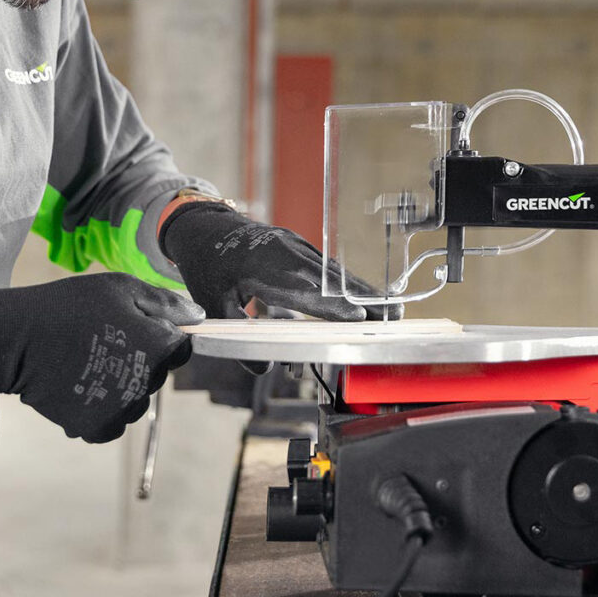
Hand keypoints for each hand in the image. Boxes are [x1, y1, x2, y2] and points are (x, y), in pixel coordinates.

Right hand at [0, 274, 203, 441]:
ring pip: (136, 400)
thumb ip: (166, 303)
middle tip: (103, 342)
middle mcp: (147, 382)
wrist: (16, 339)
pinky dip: (102, 409)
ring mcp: (123, 408)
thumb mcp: (122, 288)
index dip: (160, 336)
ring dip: (121, 386)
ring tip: (88, 363)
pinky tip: (80, 386)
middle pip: (158, 375)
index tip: (133, 329)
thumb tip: (199, 317)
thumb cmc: (70, 306)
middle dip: (140, 359)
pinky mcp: (97, 427)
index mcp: (159, 347)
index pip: (181, 350)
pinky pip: (114, 421)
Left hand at [158, 203, 400, 320]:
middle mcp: (283, 252)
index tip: (360, 317)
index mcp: (261, 268)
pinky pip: (326, 265)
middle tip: (394, 316)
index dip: (332, 305)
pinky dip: (348, 281)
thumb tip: (264, 370)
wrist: (203, 227)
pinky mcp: (298, 244)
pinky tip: (368, 295)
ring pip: (332, 271)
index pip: (303, 290)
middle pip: (328, 279)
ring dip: (362, 289)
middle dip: (362, 298)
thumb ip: (238, 336)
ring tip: (390, 308)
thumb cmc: (207, 267)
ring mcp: (293, 244)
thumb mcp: (211, 304)